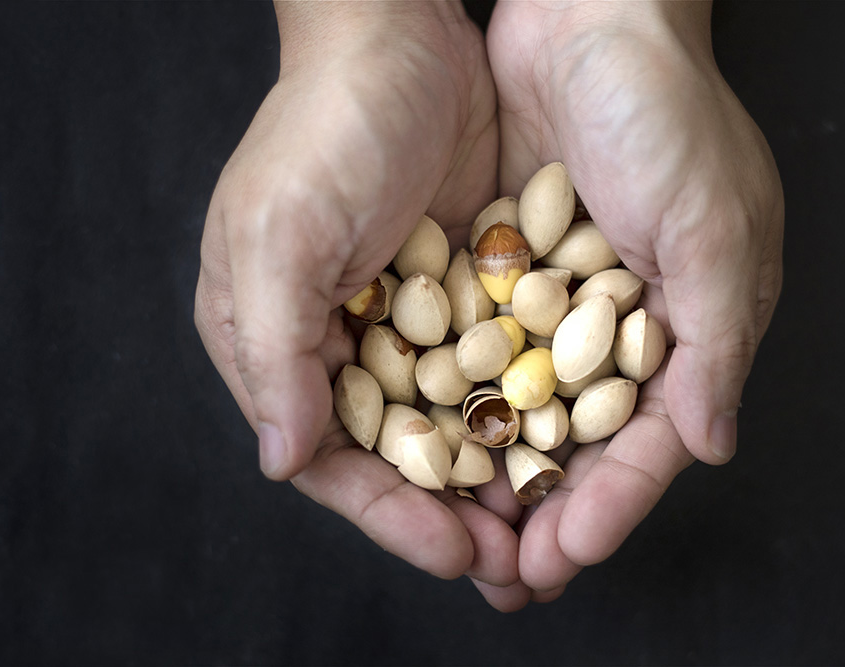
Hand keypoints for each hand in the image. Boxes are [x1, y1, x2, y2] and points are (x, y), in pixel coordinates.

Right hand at [194, 2, 520, 587]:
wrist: (399, 37)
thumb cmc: (323, 127)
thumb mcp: (278, 234)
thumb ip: (276, 350)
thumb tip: (283, 462)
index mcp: (278, 339)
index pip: (333, 455)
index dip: (392, 513)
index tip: (454, 553)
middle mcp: (342, 339)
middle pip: (402, 452)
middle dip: (455, 512)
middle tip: (515, 566)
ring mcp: (410, 316)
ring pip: (458, 420)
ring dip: (500, 474)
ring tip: (550, 524)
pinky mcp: (467, 287)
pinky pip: (499, 365)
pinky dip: (528, 408)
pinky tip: (568, 444)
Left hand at [486, 0, 783, 598]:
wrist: (588, 17)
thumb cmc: (666, 113)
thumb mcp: (714, 228)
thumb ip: (716, 342)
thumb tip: (713, 444)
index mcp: (687, 322)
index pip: (649, 439)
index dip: (609, 503)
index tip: (561, 554)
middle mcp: (619, 321)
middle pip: (580, 439)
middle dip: (545, 508)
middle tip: (506, 576)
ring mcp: (556, 297)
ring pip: (524, 406)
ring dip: (495, 471)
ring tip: (461, 535)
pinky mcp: (503, 265)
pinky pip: (479, 347)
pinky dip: (460, 397)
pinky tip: (428, 443)